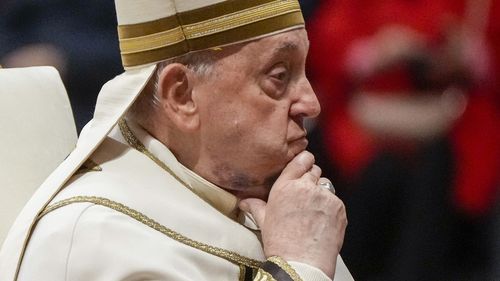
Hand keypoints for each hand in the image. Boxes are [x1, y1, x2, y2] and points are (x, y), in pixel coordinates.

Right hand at [239, 151, 346, 277]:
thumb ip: (255, 206)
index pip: (301, 160)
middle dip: (311, 179)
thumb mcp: (264, 222)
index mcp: (285, 187)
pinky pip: (336, 201)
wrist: (301, 263)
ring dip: (321, 193)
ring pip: (326, 185)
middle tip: (306, 195)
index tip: (305, 164)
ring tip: (314, 211)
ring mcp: (324, 196)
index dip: (304, 161)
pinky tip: (323, 221)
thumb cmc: (281, 244)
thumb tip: (244, 201)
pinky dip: (331, 208)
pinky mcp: (338, 208)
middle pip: (315, 171)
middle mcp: (306, 187)